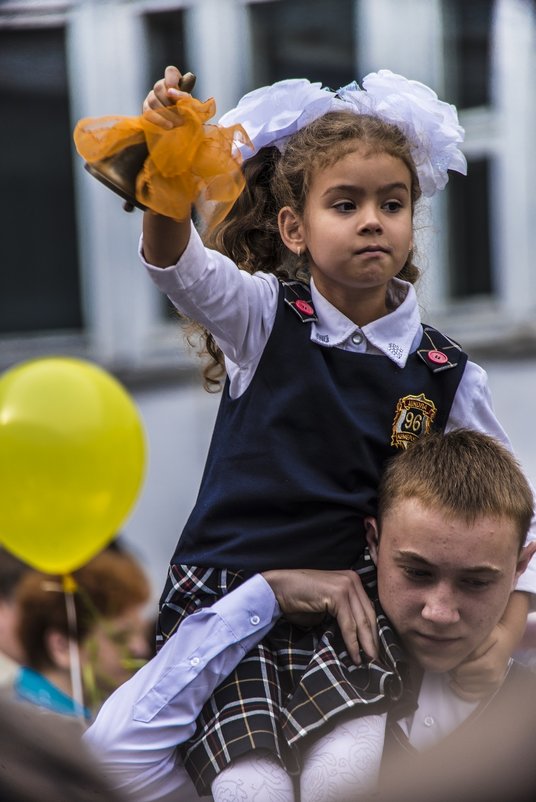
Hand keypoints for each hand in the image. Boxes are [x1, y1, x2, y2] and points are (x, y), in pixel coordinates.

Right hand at [142, 65, 195, 128]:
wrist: (179, 129)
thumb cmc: (188, 116)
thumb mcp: (192, 107)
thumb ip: (188, 100)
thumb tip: (186, 97)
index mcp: (174, 81)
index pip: (170, 72)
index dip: (172, 79)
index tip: (174, 89)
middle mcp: (160, 86)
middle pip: (159, 87)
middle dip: (171, 103)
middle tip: (183, 115)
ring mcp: (151, 97)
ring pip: (154, 101)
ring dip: (167, 113)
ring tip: (179, 123)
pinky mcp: (146, 109)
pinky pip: (149, 113)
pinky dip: (160, 120)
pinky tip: (169, 126)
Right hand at [262, 568, 378, 664]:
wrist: (278, 590)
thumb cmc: (299, 600)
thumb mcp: (327, 606)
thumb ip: (343, 614)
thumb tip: (357, 636)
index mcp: (351, 580)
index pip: (368, 609)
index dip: (373, 631)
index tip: (375, 649)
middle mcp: (352, 579)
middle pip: (368, 614)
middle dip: (372, 639)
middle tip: (376, 660)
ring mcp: (346, 585)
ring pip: (361, 620)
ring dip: (366, 644)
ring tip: (369, 660)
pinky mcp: (338, 594)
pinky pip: (349, 624)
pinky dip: (352, 642)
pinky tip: (355, 655)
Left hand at [449, 622, 511, 701]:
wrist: (506, 641)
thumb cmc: (492, 636)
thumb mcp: (481, 637)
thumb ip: (469, 649)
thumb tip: (457, 659)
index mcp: (489, 665)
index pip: (462, 671)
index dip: (453, 666)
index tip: (451, 658)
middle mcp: (493, 679)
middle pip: (462, 680)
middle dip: (453, 672)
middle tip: (452, 663)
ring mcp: (493, 686)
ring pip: (465, 689)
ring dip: (457, 680)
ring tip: (456, 669)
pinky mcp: (492, 689)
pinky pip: (472, 697)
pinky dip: (461, 691)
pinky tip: (455, 682)